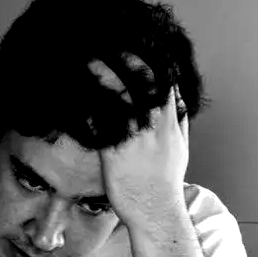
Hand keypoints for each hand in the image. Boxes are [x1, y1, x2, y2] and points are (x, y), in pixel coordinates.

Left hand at [91, 61, 189, 228]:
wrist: (156, 211)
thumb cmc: (166, 181)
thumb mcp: (180, 147)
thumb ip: (179, 120)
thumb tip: (178, 98)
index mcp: (170, 124)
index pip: (163, 84)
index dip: (149, 63)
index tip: (134, 46)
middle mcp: (153, 129)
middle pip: (140, 86)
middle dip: (124, 63)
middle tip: (105, 45)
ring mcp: (134, 141)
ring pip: (119, 101)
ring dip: (103, 79)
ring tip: (87, 61)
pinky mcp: (114, 154)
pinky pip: (101, 126)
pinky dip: (90, 109)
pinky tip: (78, 96)